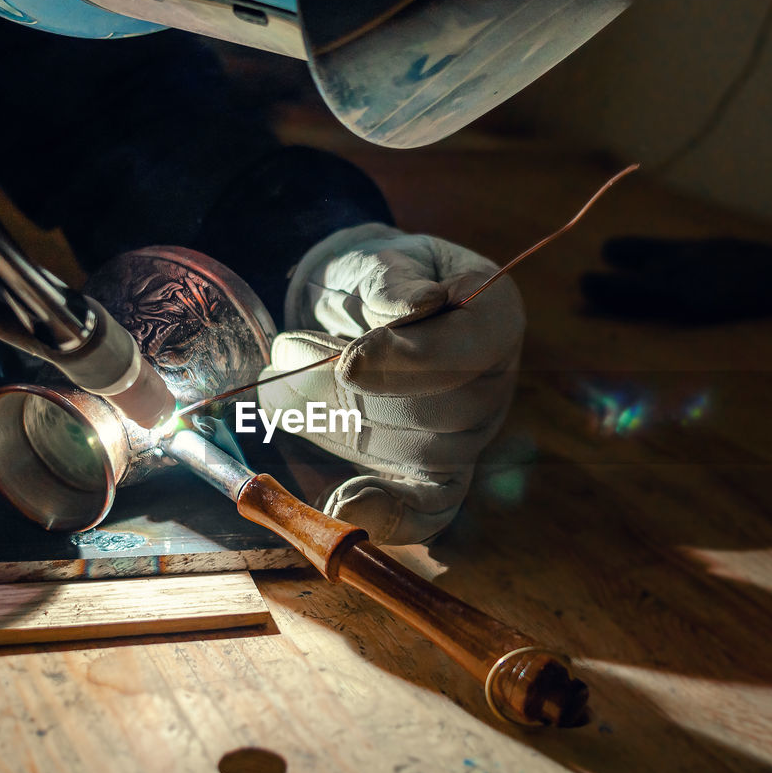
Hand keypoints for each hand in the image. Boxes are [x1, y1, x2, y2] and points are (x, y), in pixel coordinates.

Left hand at [258, 223, 523, 544]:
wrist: (355, 308)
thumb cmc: (372, 278)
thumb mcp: (377, 259)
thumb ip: (390, 281)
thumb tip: (413, 307)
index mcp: (495, 317)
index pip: (475, 345)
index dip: (415, 357)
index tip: (350, 359)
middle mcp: (494, 383)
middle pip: (443, 409)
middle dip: (354, 394)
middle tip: (284, 361)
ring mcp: (469, 435)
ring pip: (418, 453)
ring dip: (338, 428)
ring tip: (276, 389)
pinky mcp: (437, 475)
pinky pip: (428, 509)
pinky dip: (386, 514)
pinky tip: (340, 503)